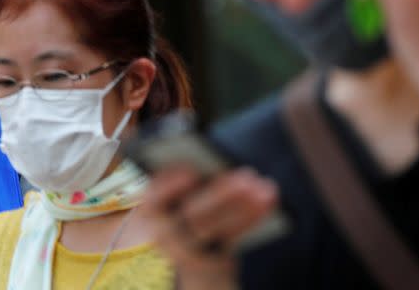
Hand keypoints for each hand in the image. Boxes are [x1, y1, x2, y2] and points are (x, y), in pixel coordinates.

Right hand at [140, 166, 277, 289]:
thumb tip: (215, 160)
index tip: (192, 172)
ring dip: (242, 206)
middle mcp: (164, 232)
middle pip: (193, 213)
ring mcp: (188, 249)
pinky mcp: (211, 257)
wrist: (190, 248)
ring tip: (263, 187)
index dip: (170, 185)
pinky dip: (251, 216)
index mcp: (150, 208)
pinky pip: (232, 236)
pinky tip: (268, 199)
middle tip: (246, 176)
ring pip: (216, 227)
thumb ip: (186, 175)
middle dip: (221, 193)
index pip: (154, 198)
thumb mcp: (177, 190)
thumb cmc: (183, 201)